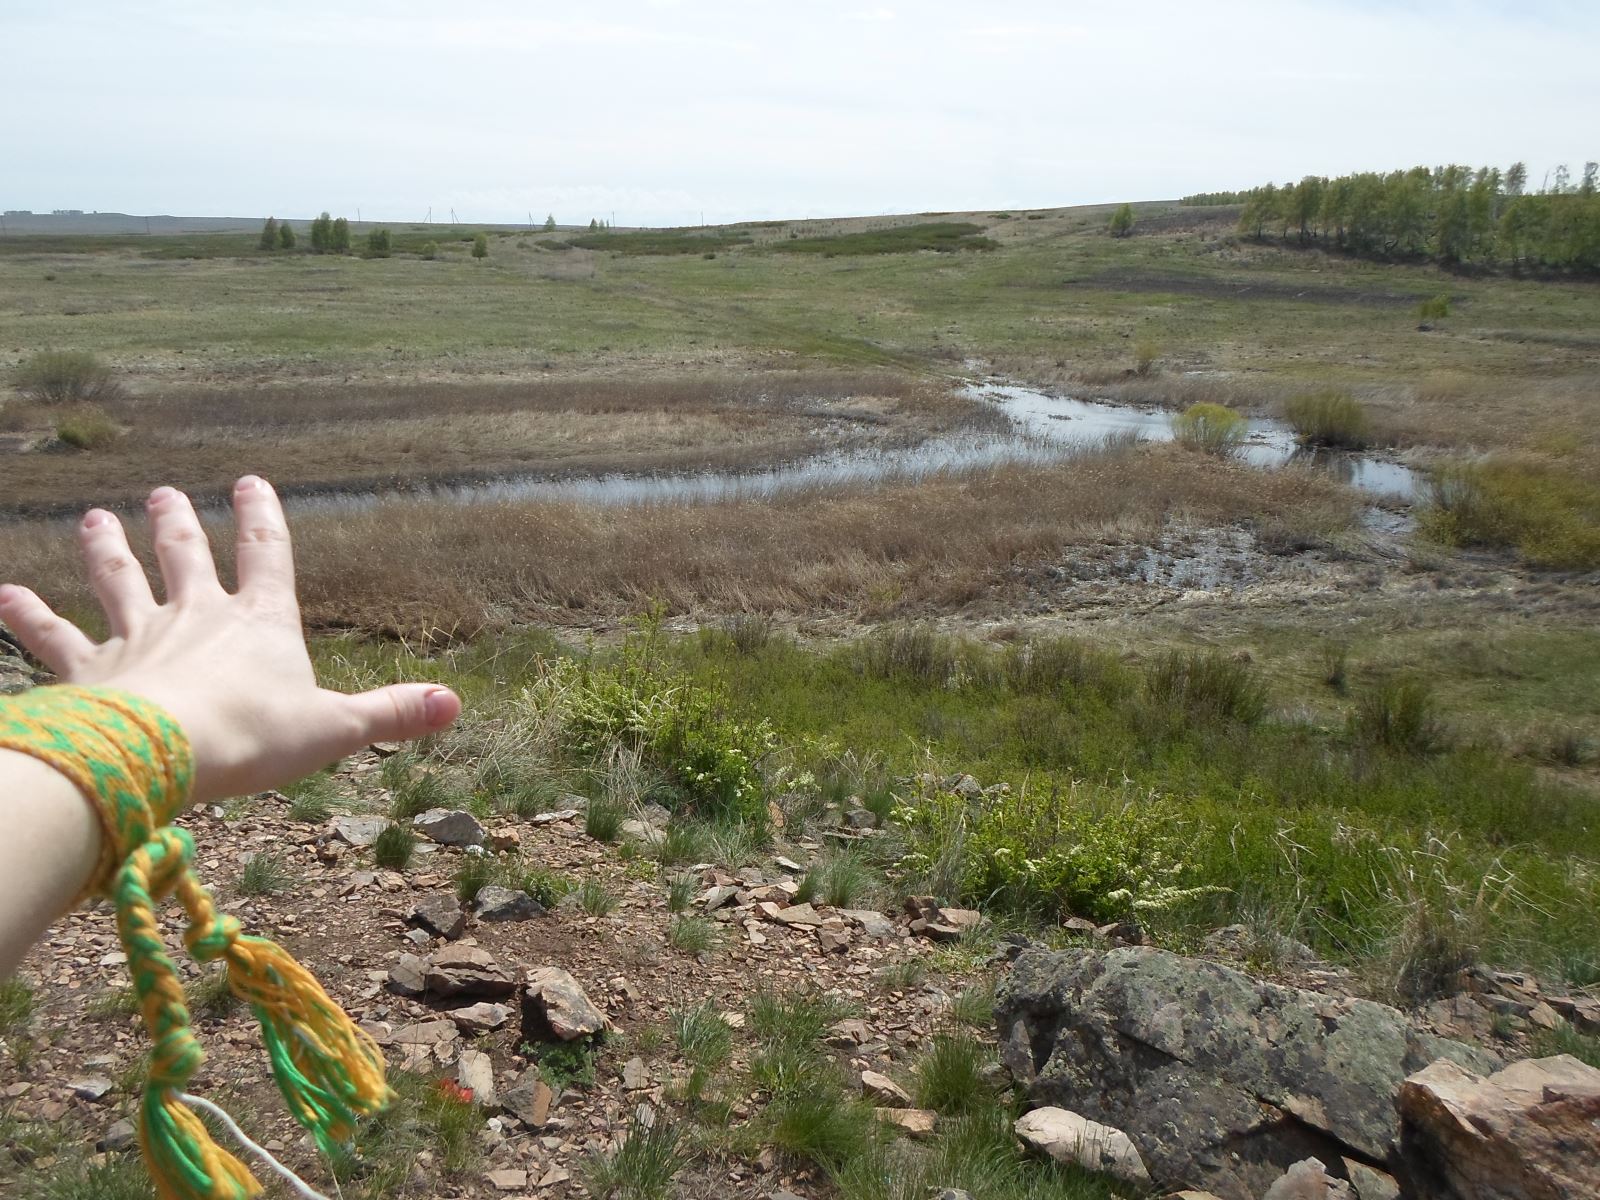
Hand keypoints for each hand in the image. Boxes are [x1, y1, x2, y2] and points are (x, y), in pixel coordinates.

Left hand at [0, 476, 460, 804]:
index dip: (264, 518)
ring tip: (94, 519)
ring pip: (118, 583)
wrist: (166, 751)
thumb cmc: (256, 736)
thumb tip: (456, 704)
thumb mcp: (337, 727)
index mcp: (261, 624)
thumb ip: (392, 713)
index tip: (252, 481)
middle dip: (177, 525)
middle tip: (164, 494)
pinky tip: (4, 594)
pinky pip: (52, 637)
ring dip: (106, 550)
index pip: (268, 557)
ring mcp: (138, 639)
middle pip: (186, 559)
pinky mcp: (89, 671)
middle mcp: (197, 618)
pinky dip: (27, 615)